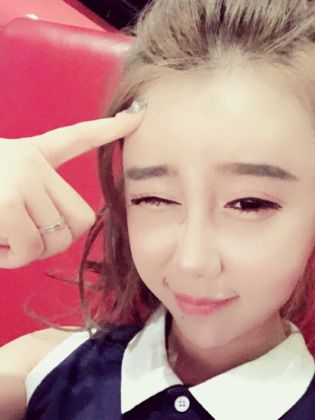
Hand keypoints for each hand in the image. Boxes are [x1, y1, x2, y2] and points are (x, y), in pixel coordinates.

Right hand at [0, 105, 146, 268]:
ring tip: (0, 241)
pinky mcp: (8, 201)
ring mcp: (21, 179)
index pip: (79, 137)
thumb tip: (64, 230)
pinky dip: (10, 259)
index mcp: (31, 153)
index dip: (110, 129)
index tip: (138, 115)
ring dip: (28, 253)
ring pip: (55, 238)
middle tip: (25, 242)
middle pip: (80, 217)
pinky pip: (28, 247)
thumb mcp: (3, 182)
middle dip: (56, 240)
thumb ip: (34, 198)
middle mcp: (31, 162)